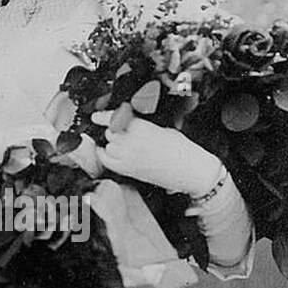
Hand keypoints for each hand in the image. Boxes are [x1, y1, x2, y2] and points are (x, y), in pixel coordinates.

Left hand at [91, 110, 221, 195]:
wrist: (191, 170)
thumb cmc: (182, 150)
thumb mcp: (163, 129)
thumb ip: (143, 126)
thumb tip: (130, 125)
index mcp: (143, 128)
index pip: (115, 118)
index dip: (103, 116)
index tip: (96, 116)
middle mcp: (133, 142)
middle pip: (110, 132)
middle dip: (113, 129)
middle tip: (119, 130)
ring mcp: (130, 157)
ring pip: (108, 146)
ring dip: (111, 142)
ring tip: (119, 142)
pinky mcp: (130, 171)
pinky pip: (108, 161)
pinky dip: (104, 156)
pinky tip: (107, 153)